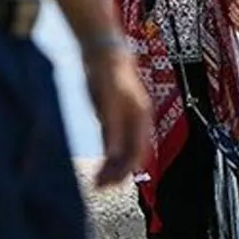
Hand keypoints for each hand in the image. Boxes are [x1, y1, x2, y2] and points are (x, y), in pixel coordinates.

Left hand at [85, 49, 151, 187]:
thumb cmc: (107, 71)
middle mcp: (137, 121)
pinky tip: (99, 167)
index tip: (112, 184)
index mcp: (141, 116)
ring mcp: (127, 120)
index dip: (125, 170)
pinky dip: (108, 158)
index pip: (138, 152)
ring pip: (123, 152)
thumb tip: (112, 154)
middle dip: (118, 174)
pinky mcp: (115, 119)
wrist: (103, 51)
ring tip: (97, 183)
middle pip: (132, 155)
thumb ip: (111, 126)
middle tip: (100, 187)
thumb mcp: (108, 99)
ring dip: (112, 169)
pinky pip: (114, 144)